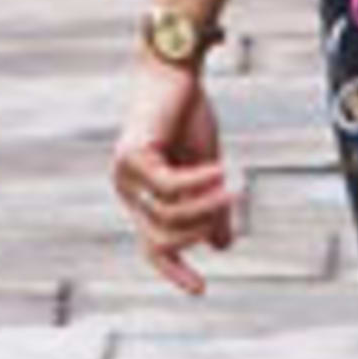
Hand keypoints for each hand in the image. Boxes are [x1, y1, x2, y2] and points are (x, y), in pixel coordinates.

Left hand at [112, 55, 241, 294]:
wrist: (175, 69)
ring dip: (204, 206)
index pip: (153, 247)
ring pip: (168, 215)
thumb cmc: (188, 114)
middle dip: (200, 228)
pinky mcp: (132, 156)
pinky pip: (169, 187)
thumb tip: (221, 246)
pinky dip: (198, 183)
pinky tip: (220, 170)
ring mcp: (125, 175)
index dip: (175, 270)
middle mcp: (128, 191)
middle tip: (231, 205)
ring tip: (232, 188)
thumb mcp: (206, 168)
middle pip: (163, 237)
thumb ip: (209, 205)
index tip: (200, 290)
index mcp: (142, 197)